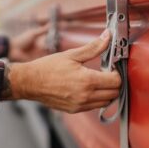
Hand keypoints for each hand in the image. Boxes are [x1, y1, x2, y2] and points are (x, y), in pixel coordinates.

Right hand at [3, 30, 120, 112]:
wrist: (31, 83)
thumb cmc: (49, 67)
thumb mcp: (72, 55)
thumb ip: (93, 48)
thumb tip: (107, 37)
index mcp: (87, 80)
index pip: (116, 81)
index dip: (117, 73)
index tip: (111, 67)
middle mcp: (86, 95)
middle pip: (114, 93)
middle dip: (114, 83)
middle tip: (107, 73)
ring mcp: (80, 105)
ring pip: (106, 102)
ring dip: (107, 92)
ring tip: (98, 81)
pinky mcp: (75, 110)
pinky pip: (94, 106)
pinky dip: (97, 99)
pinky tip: (89, 89)